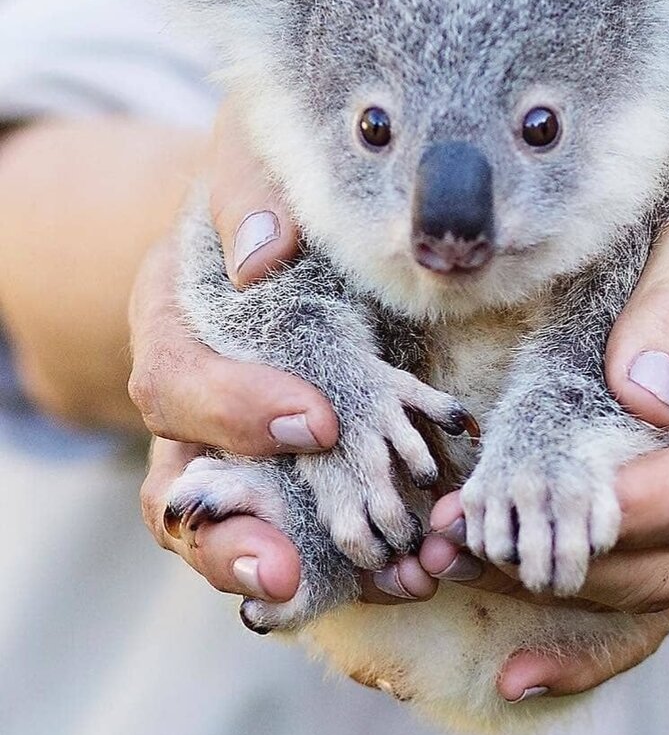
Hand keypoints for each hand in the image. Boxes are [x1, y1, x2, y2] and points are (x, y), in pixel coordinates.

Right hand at [133, 105, 437, 603]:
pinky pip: (328, 517)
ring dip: (316, 564)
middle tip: (282, 571)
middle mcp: (210, 395)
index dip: (233, 410)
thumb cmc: (279, 174)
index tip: (317, 420)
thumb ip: (252, 188)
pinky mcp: (319, 455)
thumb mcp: (258, 153)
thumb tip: (259, 255)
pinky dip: (372, 548)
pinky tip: (426, 561)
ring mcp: (260, 435)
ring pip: (257, 521)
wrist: (314, 208)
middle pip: (187, 489)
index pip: (176, 380)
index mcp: (179, 323)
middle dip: (232, 537)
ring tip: (392, 581)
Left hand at [419, 123, 668, 701]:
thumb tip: (642, 393)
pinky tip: (523, 666)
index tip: (531, 503)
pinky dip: (594, 636)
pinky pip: (658, 594)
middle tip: (462, 540)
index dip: (622, 502)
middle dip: (569, 552)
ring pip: (661, 583)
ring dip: (560, 585)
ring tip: (459, 566)